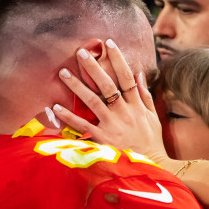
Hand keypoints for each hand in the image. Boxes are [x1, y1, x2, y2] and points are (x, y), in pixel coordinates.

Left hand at [50, 40, 167, 163]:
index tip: (109, 43)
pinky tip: (56, 107)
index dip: (118, 59)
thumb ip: (145, 95)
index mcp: (136, 105)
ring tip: (63, 73)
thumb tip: (139, 74)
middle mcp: (124, 112)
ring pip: (93, 101)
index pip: (126, 76)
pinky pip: (84, 126)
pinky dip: (69, 117)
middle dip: (94, 67)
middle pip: (107, 84)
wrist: (152, 166)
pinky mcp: (103, 139)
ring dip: (77, 86)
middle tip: (80, 52)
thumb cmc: (151, 142)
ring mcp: (113, 125)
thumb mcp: (153, 117)